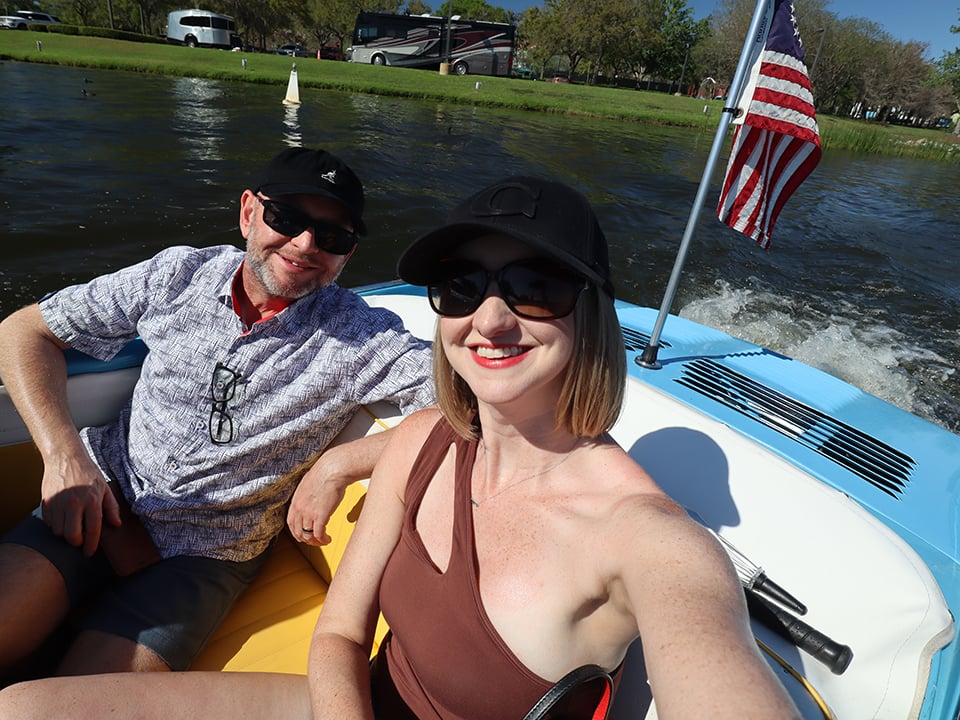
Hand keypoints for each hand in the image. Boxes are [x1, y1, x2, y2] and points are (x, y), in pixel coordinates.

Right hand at [40, 450, 120, 555]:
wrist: (65, 457)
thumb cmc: (87, 473)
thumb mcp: (105, 488)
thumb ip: (112, 507)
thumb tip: (116, 524)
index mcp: (92, 500)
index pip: (93, 530)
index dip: (91, 545)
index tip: (89, 552)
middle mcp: (75, 503)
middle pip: (72, 536)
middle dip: (76, 542)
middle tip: (80, 540)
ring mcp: (59, 502)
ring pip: (58, 532)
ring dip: (64, 533)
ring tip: (71, 525)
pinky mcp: (46, 502)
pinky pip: (49, 523)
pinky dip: (55, 525)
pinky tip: (62, 517)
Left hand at [286, 431, 390, 545]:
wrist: (333, 469)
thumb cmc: (325, 473)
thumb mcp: (309, 484)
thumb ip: (307, 495)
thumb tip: (312, 500)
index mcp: (296, 501)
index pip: (291, 523)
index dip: (297, 532)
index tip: (303, 534)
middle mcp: (299, 508)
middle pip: (298, 532)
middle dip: (306, 539)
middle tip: (314, 541)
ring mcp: (309, 513)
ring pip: (308, 536)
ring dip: (316, 542)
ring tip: (323, 541)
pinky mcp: (320, 516)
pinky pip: (319, 534)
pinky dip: (323, 540)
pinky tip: (328, 539)